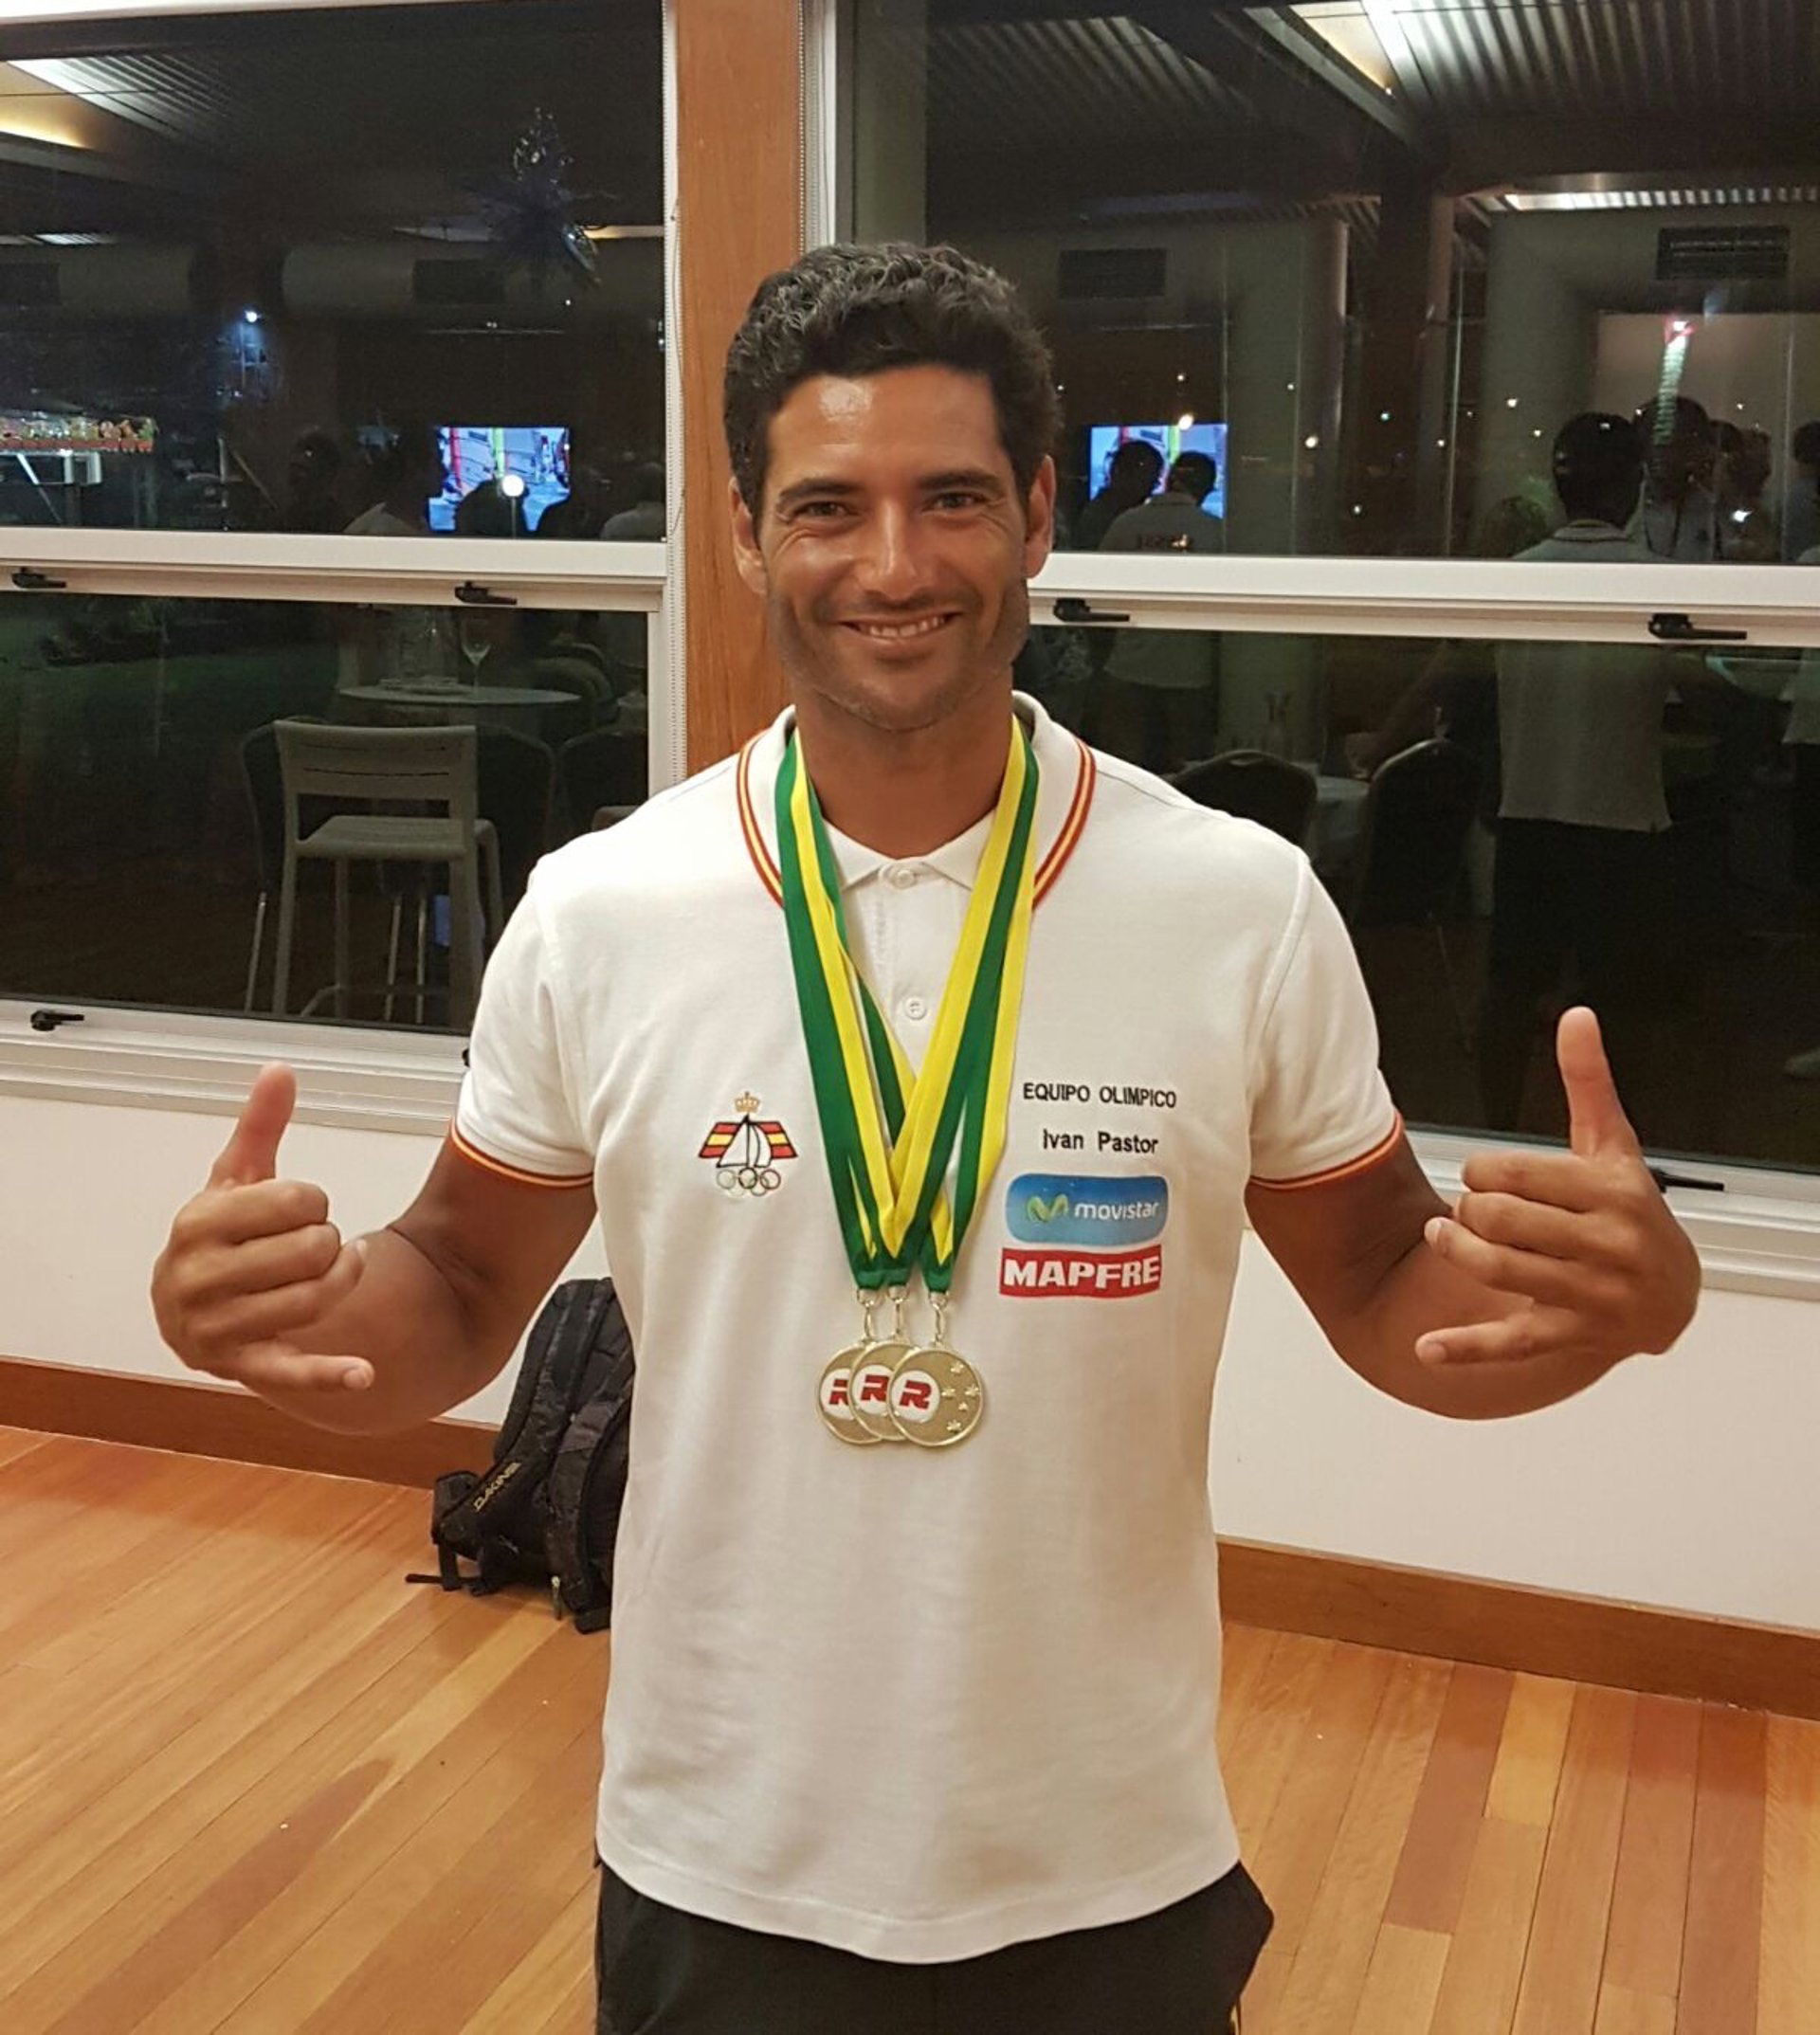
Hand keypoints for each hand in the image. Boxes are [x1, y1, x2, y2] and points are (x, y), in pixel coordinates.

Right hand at [151, 1065, 372, 1394]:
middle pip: (311, 1249)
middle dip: (327, 1242)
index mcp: (198, 1222)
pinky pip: (290, 1371)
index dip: (313, 1200)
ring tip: (336, 1270)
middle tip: (315, 1243)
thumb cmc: (221, 1236)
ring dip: (342, 1280)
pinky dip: (328, 1373)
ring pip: (316, 1298)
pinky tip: (364, 1372)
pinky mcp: (242, 1368)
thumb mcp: (234, 1178)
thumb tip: (280, 1068)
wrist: (189, 1310)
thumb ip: (260, 1125)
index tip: (298, 1207)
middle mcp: (198, 1277)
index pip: (297, 1200)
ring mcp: (216, 1327)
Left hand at [1416, 1008, 1699, 1366]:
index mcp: (1612, 1191)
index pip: (1514, 1173)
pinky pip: (1512, 1342)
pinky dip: (1467, 1348)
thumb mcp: (1613, 1145)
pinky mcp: (1572, 1337)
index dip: (1480, 1170)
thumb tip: (1576, 1016)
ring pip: (1494, 1267)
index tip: (1485, 1175)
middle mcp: (1605, 1245)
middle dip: (1468, 1209)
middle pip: (1497, 1219)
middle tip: (1469, 1209)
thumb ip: (1589, 1083)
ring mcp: (1590, 1295)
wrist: (1673, 1296)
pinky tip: (1425, 1349)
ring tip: (1444, 1236)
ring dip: (1454, 1249)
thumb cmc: (1629, 1209)